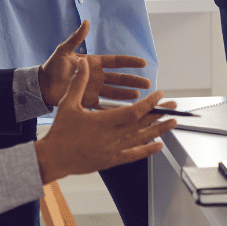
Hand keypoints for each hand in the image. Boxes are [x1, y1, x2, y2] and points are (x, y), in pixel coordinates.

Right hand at [34, 58, 176, 182]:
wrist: (52, 158)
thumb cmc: (60, 131)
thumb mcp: (68, 103)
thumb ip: (78, 82)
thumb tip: (83, 64)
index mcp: (103, 122)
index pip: (134, 112)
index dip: (149, 103)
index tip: (159, 95)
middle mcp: (111, 137)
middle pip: (142, 125)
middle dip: (159, 114)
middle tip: (174, 107)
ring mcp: (113, 151)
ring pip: (141, 140)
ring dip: (159, 130)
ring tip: (173, 123)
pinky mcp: (111, 161)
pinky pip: (133, 155)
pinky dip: (147, 150)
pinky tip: (159, 145)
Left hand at [38, 20, 150, 107]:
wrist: (40, 87)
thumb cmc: (52, 67)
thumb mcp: (64, 51)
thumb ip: (76, 38)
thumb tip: (86, 22)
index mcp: (94, 63)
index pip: (116, 61)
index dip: (129, 62)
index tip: (143, 63)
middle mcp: (97, 76)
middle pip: (119, 78)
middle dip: (133, 81)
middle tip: (148, 83)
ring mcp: (93, 89)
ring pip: (114, 92)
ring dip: (126, 94)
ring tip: (139, 96)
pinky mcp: (87, 101)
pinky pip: (103, 105)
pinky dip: (113, 108)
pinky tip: (123, 110)